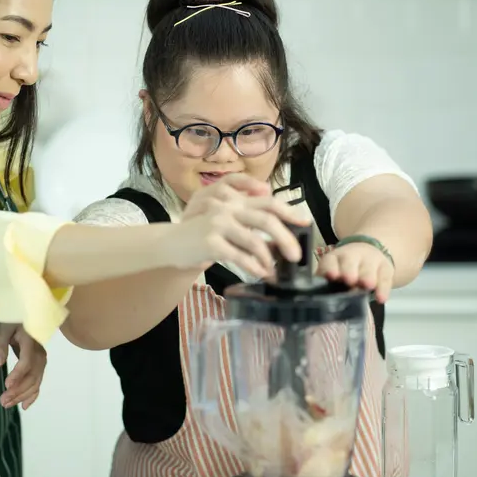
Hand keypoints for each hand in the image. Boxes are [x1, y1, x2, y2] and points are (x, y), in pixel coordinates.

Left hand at [0, 323, 46, 409]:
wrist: (20, 318)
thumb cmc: (9, 321)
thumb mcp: (1, 329)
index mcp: (30, 342)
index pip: (27, 361)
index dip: (18, 374)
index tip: (6, 385)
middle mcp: (39, 352)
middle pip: (33, 375)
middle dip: (19, 390)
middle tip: (3, 401)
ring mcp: (41, 359)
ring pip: (36, 381)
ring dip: (23, 395)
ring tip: (7, 404)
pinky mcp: (38, 365)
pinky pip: (38, 381)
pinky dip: (33, 394)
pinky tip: (25, 406)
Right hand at [170, 173, 310, 276]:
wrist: (170, 244)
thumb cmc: (203, 237)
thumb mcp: (228, 226)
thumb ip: (250, 226)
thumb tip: (281, 242)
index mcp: (235, 202)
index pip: (268, 202)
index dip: (290, 212)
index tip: (306, 223)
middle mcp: (228, 209)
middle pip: (266, 219)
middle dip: (286, 238)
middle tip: (297, 256)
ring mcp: (218, 224)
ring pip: (254, 239)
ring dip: (269, 258)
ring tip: (276, 270)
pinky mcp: (210, 242)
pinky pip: (239, 256)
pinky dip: (254, 266)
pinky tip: (260, 273)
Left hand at [317, 242, 395, 302]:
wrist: (369, 252)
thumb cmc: (345, 270)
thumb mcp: (334, 272)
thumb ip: (326, 284)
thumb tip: (318, 301)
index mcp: (334, 258)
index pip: (330, 261)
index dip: (330, 268)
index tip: (331, 276)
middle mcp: (351, 256)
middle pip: (349, 261)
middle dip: (349, 270)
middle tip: (349, 280)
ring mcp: (370, 260)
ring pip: (368, 267)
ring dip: (367, 276)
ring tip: (367, 285)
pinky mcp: (385, 267)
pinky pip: (385, 278)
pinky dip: (383, 288)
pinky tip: (381, 298)